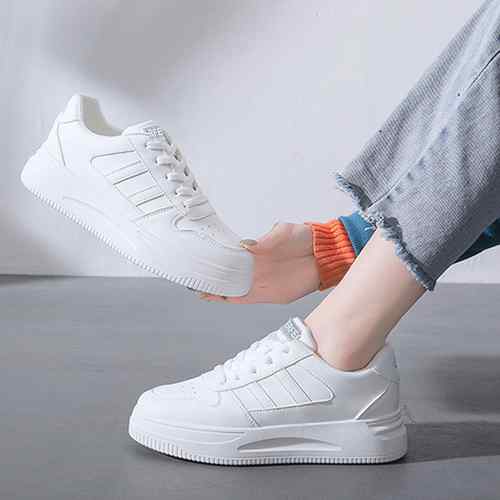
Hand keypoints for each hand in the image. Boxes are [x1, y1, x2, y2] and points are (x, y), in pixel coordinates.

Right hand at [200, 222, 319, 303]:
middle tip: (192, 277)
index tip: (200, 260)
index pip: (231, 258)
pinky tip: (217, 297)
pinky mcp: (268, 295)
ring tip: (199, 289)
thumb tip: (246, 245)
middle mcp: (255, 269)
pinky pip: (244, 299)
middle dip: (211, 277)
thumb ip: (264, 241)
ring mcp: (260, 282)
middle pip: (228, 275)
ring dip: (216, 290)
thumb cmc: (302, 239)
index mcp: (256, 254)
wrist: (322, 254)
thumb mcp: (281, 233)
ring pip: (232, 289)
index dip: (216, 261)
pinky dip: (230, 299)